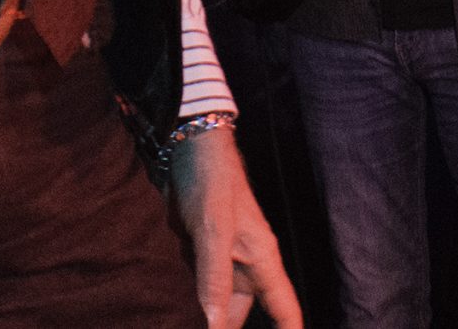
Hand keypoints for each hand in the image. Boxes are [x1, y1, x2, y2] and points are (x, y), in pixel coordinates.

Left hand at [172, 123, 301, 328]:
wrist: (185, 146)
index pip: (286, 312)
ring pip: (216, 305)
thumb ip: (214, 277)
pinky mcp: (198, 254)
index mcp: (263, 262)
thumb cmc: (209, 180)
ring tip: (178, 324)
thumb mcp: (212, 229)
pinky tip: (171, 313)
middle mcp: (246, 266)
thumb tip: (215, 325)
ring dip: (202, 318)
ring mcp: (222, 261)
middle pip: (242, 318)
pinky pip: (197, 288)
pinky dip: (187, 303)